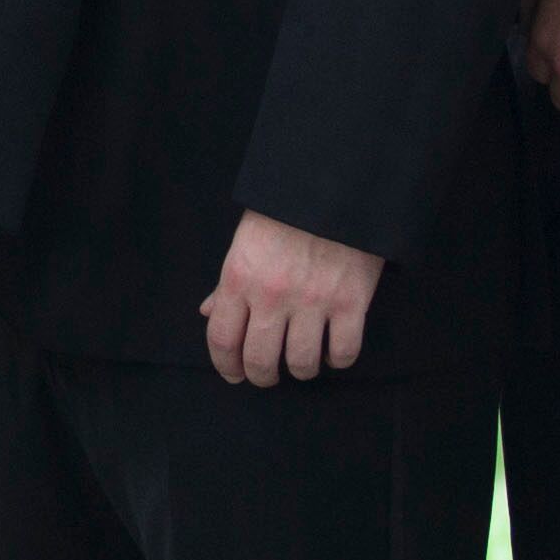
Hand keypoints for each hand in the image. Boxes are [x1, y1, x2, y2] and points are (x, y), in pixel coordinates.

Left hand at [200, 209, 379, 386]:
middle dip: (261, 376)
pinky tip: (332, 349)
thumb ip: (228, 283)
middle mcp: (273, 294)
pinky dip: (337, 359)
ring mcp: (313, 300)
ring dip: (300, 370)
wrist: (335, 183)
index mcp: (240, 277)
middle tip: (267, 374)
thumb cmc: (284, 211)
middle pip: (260, 361)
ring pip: (302, 363)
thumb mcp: (245, 240)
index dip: (226, 366)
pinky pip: (343, 352)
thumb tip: (209, 312)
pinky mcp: (351, 301)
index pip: (222, 339)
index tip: (234, 374)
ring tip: (302, 360)